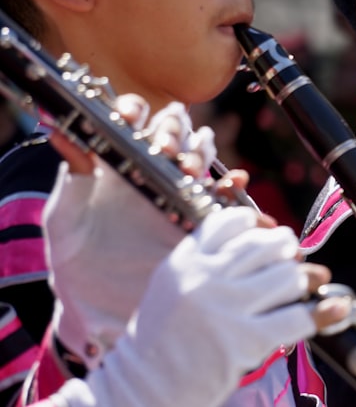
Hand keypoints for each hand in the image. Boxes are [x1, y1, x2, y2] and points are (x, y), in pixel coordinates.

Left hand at [45, 98, 234, 366]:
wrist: (95, 302)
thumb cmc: (73, 254)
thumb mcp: (64, 215)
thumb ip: (71, 178)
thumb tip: (62, 136)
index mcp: (119, 160)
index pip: (134, 119)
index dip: (135, 110)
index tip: (130, 118)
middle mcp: (151, 170)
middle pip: (174, 133)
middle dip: (173, 132)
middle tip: (165, 149)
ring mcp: (177, 193)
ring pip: (200, 158)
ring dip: (201, 155)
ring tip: (193, 169)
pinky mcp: (196, 220)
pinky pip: (221, 199)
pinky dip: (234, 190)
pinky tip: (235, 185)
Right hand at [55, 207, 322, 406]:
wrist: (142, 390)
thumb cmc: (161, 340)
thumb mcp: (172, 286)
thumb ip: (209, 260)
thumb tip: (264, 238)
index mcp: (186, 261)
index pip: (232, 222)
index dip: (259, 224)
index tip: (268, 233)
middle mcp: (206, 279)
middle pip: (267, 244)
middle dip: (287, 249)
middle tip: (293, 259)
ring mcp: (227, 310)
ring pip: (288, 275)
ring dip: (305, 278)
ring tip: (310, 283)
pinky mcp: (246, 341)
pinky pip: (297, 317)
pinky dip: (322, 312)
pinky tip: (335, 307)